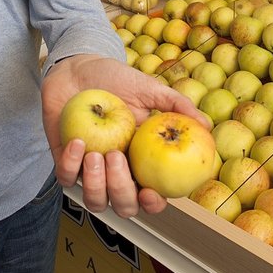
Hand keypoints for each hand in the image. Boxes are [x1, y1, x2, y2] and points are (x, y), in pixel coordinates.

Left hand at [42, 54, 210, 218]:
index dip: (154, 205)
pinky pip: (67, 178)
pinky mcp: (65, 160)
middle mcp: (117, 172)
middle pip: (123, 206)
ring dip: (96, 184)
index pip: (151, 197)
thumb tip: (206, 125)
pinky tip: (77, 142)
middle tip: (116, 156)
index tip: (151, 193)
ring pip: (95, 201)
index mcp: (142, 161)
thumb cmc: (115, 78)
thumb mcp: (148, 88)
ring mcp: (90, 170)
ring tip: (95, 153)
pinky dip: (71, 165)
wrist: (78, 66)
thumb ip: (177, 105)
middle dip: (121, 191)